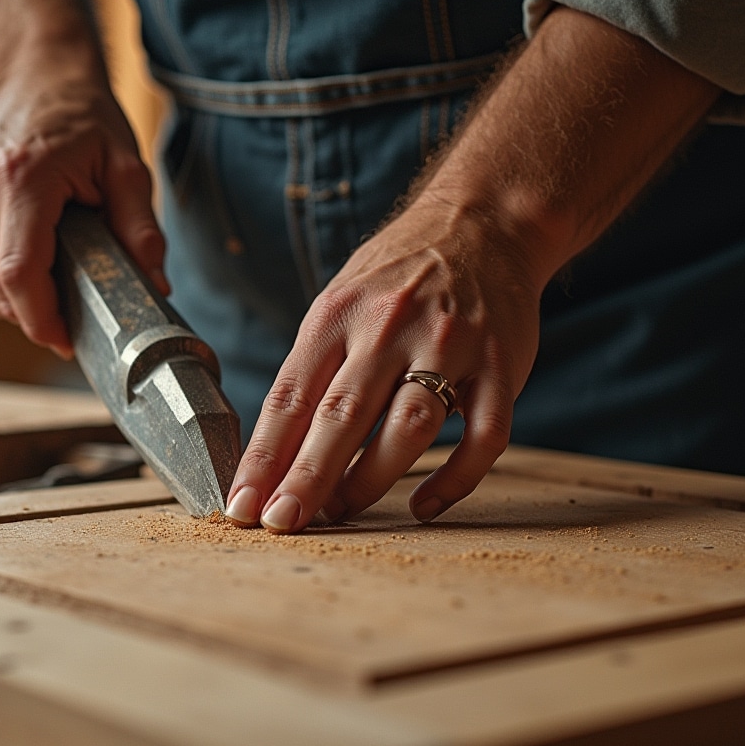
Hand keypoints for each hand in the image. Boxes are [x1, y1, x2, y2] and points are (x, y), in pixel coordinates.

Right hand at [0, 0, 164, 358]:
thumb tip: (155, 285)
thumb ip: (141, 228)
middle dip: (44, 313)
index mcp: (21, 180)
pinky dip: (5, 281)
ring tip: (61, 269)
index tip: (71, 342)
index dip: (44, 321)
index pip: (20, 274)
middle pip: (3, 290)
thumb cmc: (83, 120)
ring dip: (25, 298)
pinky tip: (35, 255)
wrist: (38, 79)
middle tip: (83, 308)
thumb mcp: (126, 167)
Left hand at [223, 193, 544, 532]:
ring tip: (340, 514)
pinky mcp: (502, 368)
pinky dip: (454, 480)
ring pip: (407, 429)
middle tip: (280, 523)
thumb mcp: (340, 302)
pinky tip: (424, 505)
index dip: (264, 457)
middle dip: (306, 477)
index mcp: (339, 314)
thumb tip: (275, 454)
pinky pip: (483, 438)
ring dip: (370, 480)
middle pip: (341, 416)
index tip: (243, 504)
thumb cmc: (398, 276)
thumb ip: (312, 370)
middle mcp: (391, 328)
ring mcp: (451, 347)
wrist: (485, 222)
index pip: (290, 397)